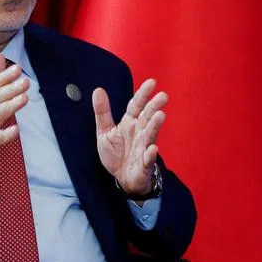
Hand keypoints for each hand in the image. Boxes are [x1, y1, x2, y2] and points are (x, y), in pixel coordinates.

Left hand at [92, 78, 167, 194]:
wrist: (121, 179)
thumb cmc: (116, 154)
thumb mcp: (104, 131)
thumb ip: (102, 111)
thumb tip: (98, 90)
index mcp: (129, 123)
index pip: (136, 106)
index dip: (143, 94)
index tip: (152, 82)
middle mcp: (139, 133)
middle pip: (147, 117)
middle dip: (154, 106)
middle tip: (163, 96)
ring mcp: (143, 148)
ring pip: (150, 135)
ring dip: (155, 126)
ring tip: (160, 116)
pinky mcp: (144, 164)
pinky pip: (148, 159)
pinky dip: (150, 154)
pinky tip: (152, 149)